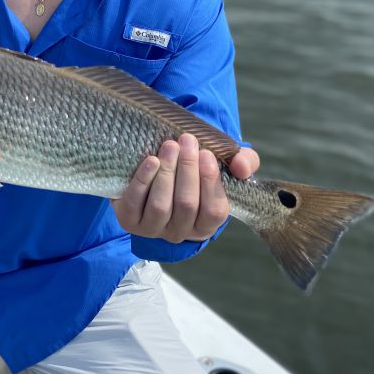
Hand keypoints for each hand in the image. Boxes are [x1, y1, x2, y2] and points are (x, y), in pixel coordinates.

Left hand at [111, 134, 260, 243]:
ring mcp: (153, 229)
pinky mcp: (130, 221)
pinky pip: (135, 204)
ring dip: (167, 173)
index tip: (206, 154)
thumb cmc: (194, 170)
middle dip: (187, 170)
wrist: (155, 172)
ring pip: (161, 206)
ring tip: (170, 146)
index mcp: (205, 224)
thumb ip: (243, 162)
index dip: (210, 182)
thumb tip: (243, 167)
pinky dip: (143, 180)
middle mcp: (180, 232)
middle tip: (187, 141)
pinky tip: (151, 160)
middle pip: (186, 205)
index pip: (214, 210)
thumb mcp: (222, 165)